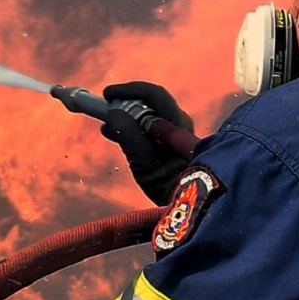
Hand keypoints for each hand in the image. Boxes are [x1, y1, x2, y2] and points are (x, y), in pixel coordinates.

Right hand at [101, 81, 194, 204]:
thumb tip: (112, 114)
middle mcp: (179, 124)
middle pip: (149, 103)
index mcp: (177, 123)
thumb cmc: (170, 186)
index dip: (128, 90)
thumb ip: (128, 135)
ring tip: (107, 127)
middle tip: (104, 109)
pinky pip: (149, 129)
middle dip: (125, 103)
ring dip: (126, 117)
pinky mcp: (172, 147)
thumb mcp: (144, 162)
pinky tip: (117, 137)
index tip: (106, 95)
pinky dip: (132, 129)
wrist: (194, 209)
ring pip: (148, 116)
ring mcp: (177, 135)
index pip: (152, 94)